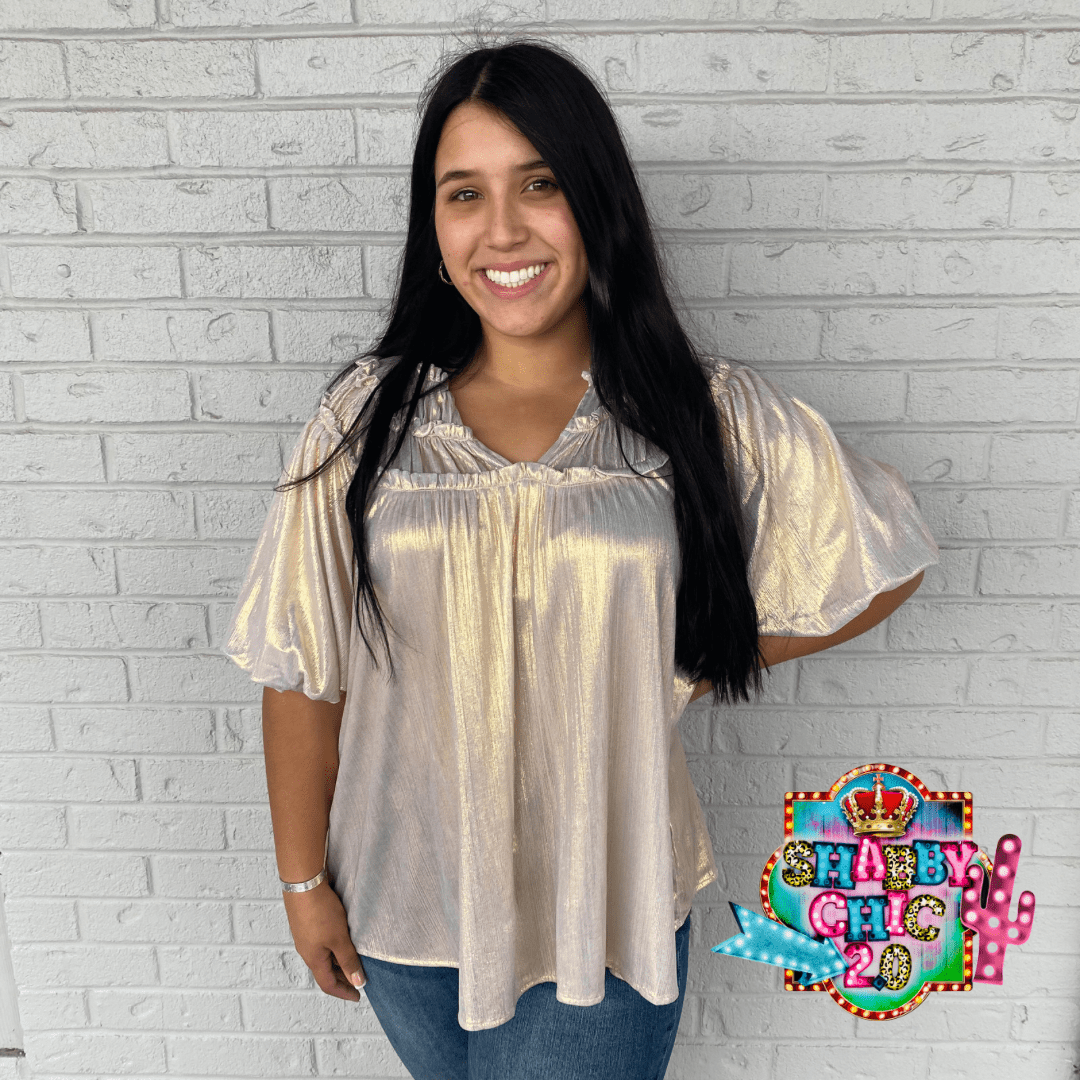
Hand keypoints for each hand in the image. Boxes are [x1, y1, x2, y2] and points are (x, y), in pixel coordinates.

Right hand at [282, 880, 366, 1000]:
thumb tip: (358, 983)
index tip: (358, 995)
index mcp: (313, 959)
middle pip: (326, 971)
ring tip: (356, 957)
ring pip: (324, 955)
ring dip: (339, 960)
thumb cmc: (320, 912)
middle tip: (360, 976)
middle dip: (343, 977)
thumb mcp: (339, 939)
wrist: (303, 883)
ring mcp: (306, 936)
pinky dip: (334, 946)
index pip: (328, 984)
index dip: (344, 992)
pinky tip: (345, 937)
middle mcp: (307, 950)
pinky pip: (322, 942)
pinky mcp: (307, 923)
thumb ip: (349, 961)